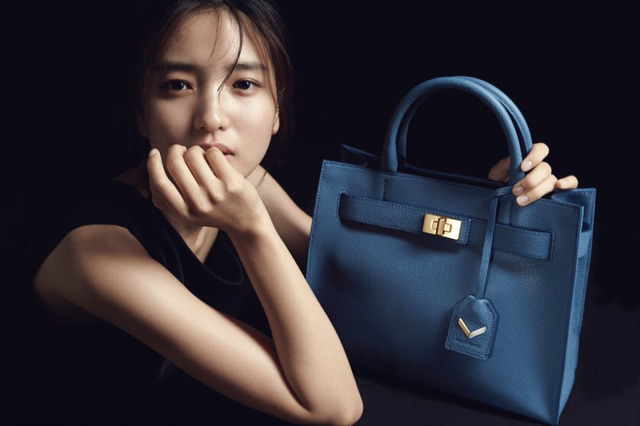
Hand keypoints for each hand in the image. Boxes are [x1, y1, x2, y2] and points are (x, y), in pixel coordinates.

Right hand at [147, 145, 268, 233]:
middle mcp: (198, 203)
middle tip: (181, 150)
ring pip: (193, 154)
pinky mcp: (232, 182)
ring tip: (201, 157)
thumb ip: (171, 196)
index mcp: (183, 212)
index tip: (154, 153)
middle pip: (175, 163)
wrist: (246, 222)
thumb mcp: (189, 212)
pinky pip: (213, 154)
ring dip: (195, 150)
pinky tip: (215, 161)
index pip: (159, 184)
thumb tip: (153, 163)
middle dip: (176, 150)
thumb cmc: (214, 211)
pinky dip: (212, 152)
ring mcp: (215, 193)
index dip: (153, 165)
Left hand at [487, 142, 578, 205]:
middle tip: (515, 191)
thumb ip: (503, 165)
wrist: (499, 201)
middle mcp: (540, 168)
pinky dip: (569, 184)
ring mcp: (549, 180)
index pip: (540, 149)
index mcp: (528, 159)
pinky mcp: (555, 192)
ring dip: (538, 190)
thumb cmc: (499, 185)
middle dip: (530, 181)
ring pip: (552, 180)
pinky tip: (559, 187)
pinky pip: (572, 184)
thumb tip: (512, 159)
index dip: (535, 156)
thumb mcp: (497, 174)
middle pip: (545, 169)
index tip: (523, 167)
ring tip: (521, 200)